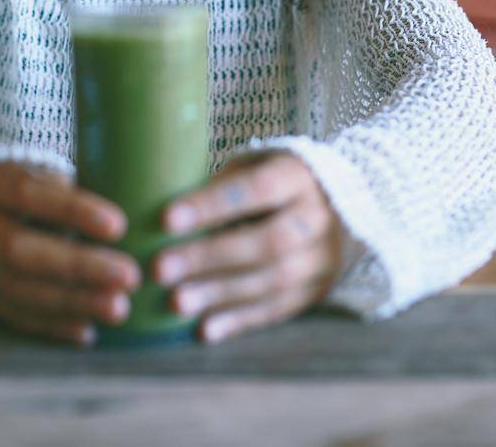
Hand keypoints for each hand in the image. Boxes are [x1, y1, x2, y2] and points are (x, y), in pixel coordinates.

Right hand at [0, 162, 141, 347]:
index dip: (75, 212)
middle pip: (24, 251)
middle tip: (129, 276)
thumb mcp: (31, 175)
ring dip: (74, 303)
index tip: (119, 225)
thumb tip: (122, 212)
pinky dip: (54, 326)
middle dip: (80, 266)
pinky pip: (17, 317)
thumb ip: (66, 192)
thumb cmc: (14, 193)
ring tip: (118, 308)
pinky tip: (88, 331)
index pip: (32, 196)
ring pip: (22, 290)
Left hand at [151, 151, 345, 344]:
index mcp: (299, 176)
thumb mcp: (252, 166)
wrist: (334, 205)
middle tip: (161, 269)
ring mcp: (323, 258)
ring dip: (220, 293)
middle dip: (210, 257)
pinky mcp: (318, 290)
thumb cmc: (272, 182)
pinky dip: (239, 321)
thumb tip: (164, 217)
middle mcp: (319, 217)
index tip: (166, 219)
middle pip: (267, 241)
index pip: (258, 188)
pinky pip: (278, 310)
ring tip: (176, 302)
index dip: (213, 205)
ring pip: (273, 281)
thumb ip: (219, 187)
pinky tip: (205, 329)